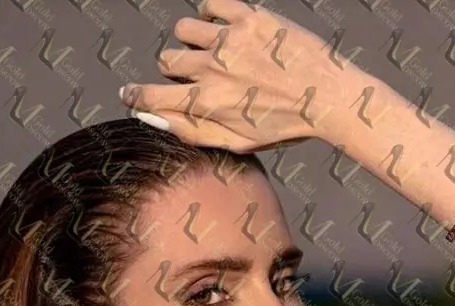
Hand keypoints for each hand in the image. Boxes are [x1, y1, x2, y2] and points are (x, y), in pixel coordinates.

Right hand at [119, 0, 345, 153]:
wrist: (326, 96)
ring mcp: (230, 40)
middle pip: (167, 60)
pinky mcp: (249, 17)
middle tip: (197, 77)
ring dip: (191, 41)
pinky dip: (209, 13)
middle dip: (174, 70)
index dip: (135, 97)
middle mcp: (213, 69)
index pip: (153, 97)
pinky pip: (210, 5)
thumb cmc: (283, 125)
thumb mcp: (237, 143)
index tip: (128, 95)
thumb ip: (192, 132)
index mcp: (208, 104)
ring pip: (184, 29)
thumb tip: (152, 119)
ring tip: (212, 52)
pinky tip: (221, 27)